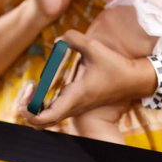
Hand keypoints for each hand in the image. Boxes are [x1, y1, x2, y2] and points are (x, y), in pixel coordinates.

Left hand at [16, 28, 152, 127]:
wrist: (134, 80)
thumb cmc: (115, 66)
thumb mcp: (94, 47)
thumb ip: (73, 38)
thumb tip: (57, 40)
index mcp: (75, 97)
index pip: (46, 117)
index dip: (30, 111)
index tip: (29, 90)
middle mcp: (73, 106)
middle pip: (41, 123)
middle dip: (27, 109)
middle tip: (28, 87)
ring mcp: (75, 107)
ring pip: (47, 118)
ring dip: (34, 105)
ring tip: (32, 85)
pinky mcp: (77, 103)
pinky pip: (54, 110)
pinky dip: (43, 102)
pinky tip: (42, 84)